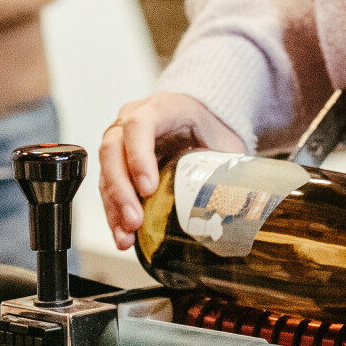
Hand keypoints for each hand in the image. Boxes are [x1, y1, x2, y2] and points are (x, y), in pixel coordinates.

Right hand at [98, 92, 245, 249]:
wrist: (200, 116)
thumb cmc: (211, 127)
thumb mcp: (224, 140)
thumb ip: (228, 165)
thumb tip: (240, 203)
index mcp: (161, 108)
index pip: (139, 125)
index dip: (138, 156)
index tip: (148, 188)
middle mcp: (132, 119)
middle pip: (113, 150)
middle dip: (121, 190)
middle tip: (135, 221)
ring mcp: (120, 139)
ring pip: (105, 171)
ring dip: (113, 207)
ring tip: (126, 237)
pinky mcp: (117, 162)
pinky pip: (107, 186)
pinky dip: (113, 212)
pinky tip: (123, 235)